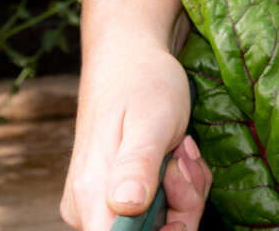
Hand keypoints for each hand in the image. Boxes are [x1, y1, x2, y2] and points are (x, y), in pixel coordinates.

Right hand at [61, 35, 213, 230]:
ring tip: (182, 149)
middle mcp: (91, 208)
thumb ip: (137, 165)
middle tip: (184, 158)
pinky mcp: (122, 197)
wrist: (133, 62)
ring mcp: (106, 204)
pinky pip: (163, 210)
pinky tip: (179, 154)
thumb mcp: (150, 121)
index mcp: (92, 196)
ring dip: (187, 191)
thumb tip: (127, 206)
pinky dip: (183, 187)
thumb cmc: (142, 84)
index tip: (175, 183)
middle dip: (184, 205)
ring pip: (162, 225)